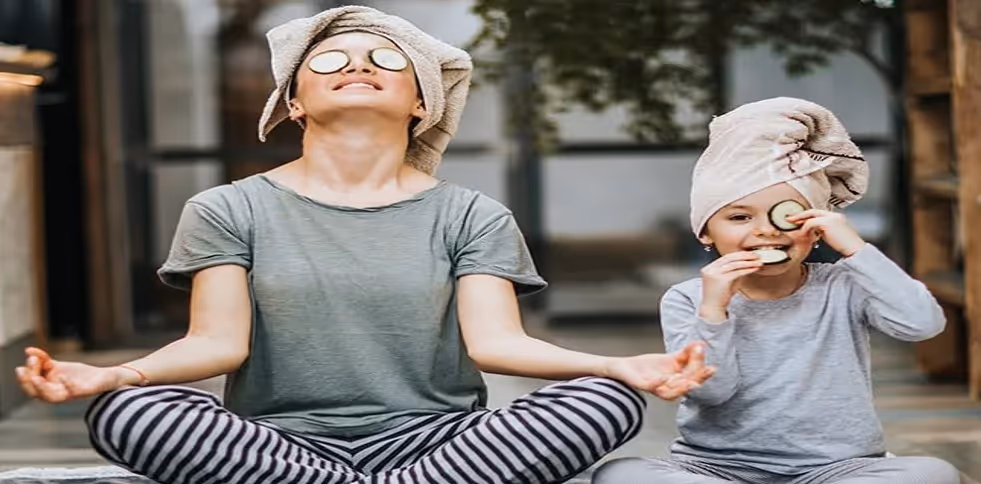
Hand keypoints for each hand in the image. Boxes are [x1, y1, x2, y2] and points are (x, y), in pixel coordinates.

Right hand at [14, 347, 131, 402]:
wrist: (107, 376)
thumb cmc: (80, 374)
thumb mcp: (58, 365)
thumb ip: (42, 359)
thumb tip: (27, 350)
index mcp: (49, 388)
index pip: (30, 385)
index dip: (25, 374)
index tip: (29, 356)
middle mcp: (57, 393)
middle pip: (36, 394)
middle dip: (27, 382)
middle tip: (23, 368)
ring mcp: (70, 394)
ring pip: (51, 398)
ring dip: (41, 389)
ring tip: (35, 378)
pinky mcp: (85, 391)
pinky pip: (74, 392)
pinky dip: (67, 385)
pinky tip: (62, 376)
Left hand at [603, 342, 714, 399]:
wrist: (625, 367)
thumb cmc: (648, 366)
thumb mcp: (671, 358)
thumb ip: (687, 353)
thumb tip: (702, 343)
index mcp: (677, 381)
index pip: (694, 379)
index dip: (704, 375)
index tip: (713, 368)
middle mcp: (668, 388)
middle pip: (685, 385)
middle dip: (696, 378)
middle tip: (704, 370)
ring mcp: (656, 388)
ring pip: (671, 392)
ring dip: (681, 387)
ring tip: (691, 381)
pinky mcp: (643, 385)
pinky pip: (652, 386)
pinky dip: (659, 383)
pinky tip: (665, 378)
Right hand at [699, 251, 763, 320]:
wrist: (712, 309)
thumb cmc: (719, 297)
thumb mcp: (726, 281)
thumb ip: (733, 271)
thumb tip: (747, 264)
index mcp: (710, 268)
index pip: (726, 257)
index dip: (739, 254)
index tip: (750, 254)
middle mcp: (710, 269)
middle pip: (730, 257)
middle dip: (745, 255)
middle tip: (756, 256)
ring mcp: (714, 273)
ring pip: (734, 263)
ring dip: (748, 262)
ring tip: (758, 262)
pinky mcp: (720, 279)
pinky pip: (736, 272)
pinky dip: (747, 269)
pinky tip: (753, 269)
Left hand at [786, 209, 864, 256]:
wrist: (855, 250)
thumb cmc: (846, 247)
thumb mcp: (833, 237)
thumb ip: (823, 232)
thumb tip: (812, 233)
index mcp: (837, 218)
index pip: (819, 214)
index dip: (807, 216)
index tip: (798, 220)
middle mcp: (835, 215)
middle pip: (813, 212)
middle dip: (800, 215)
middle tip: (789, 219)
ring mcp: (832, 218)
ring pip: (811, 216)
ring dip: (801, 222)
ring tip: (793, 227)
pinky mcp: (828, 222)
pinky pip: (811, 223)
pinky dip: (805, 229)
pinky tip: (802, 234)